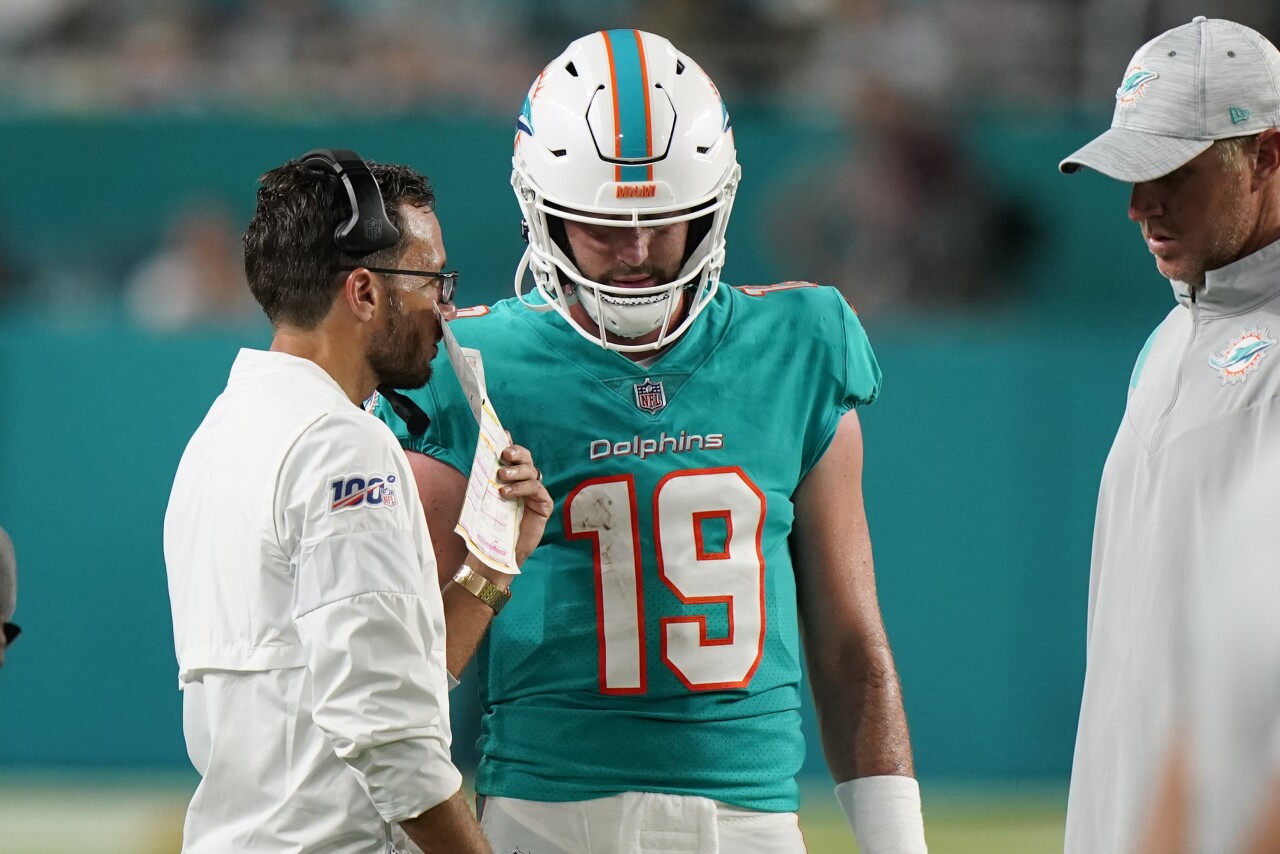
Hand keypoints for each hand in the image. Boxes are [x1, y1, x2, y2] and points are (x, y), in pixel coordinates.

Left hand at [496, 443, 551, 566]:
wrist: (495, 552)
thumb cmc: (489, 524)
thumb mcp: (484, 496)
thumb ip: (486, 476)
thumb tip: (483, 454)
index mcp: (513, 478)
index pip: (514, 457)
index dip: (510, 444)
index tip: (502, 434)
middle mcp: (526, 483)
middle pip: (527, 459)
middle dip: (517, 453)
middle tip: (504, 454)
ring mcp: (537, 493)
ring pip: (532, 472)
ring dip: (516, 471)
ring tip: (501, 477)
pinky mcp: (544, 505)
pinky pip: (536, 489)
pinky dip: (521, 488)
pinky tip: (506, 493)